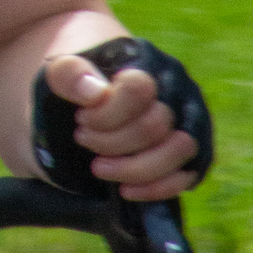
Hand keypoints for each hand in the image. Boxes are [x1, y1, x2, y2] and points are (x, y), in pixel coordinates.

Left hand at [40, 51, 199, 200]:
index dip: (106, 113)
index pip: (139, 89)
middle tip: (83, 139)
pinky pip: (187, 175)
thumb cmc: (79, 80)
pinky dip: (156, 187)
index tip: (80, 118)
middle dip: (112, 142)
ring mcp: (188, 120)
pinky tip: (124, 189)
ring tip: (99, 167)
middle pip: (155, 126)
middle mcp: (176, 90)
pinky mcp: (190, 151)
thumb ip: (69, 74)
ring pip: (180, 150)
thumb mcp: (61, 69)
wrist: (92, 92)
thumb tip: (96, 93)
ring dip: (135, 168)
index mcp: (147, 63)